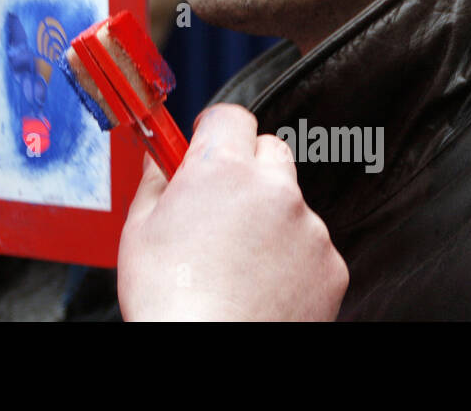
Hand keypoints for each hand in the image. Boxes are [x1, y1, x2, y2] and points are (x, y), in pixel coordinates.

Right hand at [117, 103, 347, 320]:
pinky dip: (292, 257)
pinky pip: (312, 245)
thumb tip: (158, 160)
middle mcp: (272, 187)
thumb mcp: (139, 230)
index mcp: (221, 168)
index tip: (205, 145)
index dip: (215, 130)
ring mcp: (308, 226)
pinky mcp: (330, 264)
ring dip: (270, 215)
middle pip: (269, 150)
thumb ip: (154, 181)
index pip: (231, 116)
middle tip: (221, 203)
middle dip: (247, 167)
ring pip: (291, 201)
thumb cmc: (170, 301)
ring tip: (238, 259)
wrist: (211, 355)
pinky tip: (262, 283)